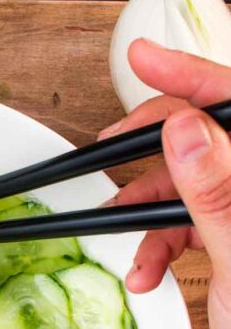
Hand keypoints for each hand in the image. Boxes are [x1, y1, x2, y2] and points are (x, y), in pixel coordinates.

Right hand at [99, 39, 230, 328]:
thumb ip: (217, 191)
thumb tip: (187, 130)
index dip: (189, 76)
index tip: (140, 59)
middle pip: (210, 139)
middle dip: (155, 149)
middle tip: (111, 150)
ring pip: (195, 185)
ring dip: (149, 209)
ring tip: (119, 232)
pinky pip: (194, 223)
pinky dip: (162, 243)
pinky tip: (146, 269)